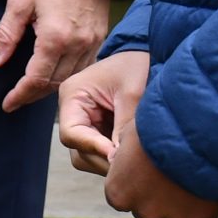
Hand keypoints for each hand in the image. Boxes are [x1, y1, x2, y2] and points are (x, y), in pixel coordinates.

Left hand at [0, 0, 112, 112]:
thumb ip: (5, 35)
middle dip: (32, 95)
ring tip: (30, 91)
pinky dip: (67, 76)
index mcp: (54, 38)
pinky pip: (83, 68)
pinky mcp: (99, 39)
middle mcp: (77, 46)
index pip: (36, 79)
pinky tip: (54, 76)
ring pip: (70, 78)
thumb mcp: (19, 3)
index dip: (20, 94)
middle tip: (15, 100)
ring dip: (50, 88)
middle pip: (54, 84)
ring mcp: (91, 44)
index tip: (7, 103)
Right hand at [58, 49, 147, 175]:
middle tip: (130, 164)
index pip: (71, 133)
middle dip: (103, 159)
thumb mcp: (132, 94)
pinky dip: (115, 156)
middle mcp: (73, 111)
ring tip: (134, 159)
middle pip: (77, 149)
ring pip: (87, 155)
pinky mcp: (99, 128)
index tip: (118, 155)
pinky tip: (133, 152)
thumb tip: (118, 159)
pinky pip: (100, 151)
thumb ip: (123, 126)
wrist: (147, 53)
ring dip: (109, 161)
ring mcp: (85, 121)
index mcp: (73, 96)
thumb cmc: (136, 66)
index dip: (93, 147)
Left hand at [106, 91, 217, 217]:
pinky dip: (202, 206)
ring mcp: (173, 217)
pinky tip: (204, 186)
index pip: (119, 197)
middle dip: (153, 196)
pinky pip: (200, 217)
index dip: (130, 183)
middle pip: (145, 209)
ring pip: (173, 213)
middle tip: (165, 172)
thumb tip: (117, 159)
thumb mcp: (128, 135)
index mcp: (117, 193)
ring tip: (186, 174)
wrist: (194, 134)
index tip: (141, 170)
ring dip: (178, 200)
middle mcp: (142, 210)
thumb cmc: (154, 129)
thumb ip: (121, 154)